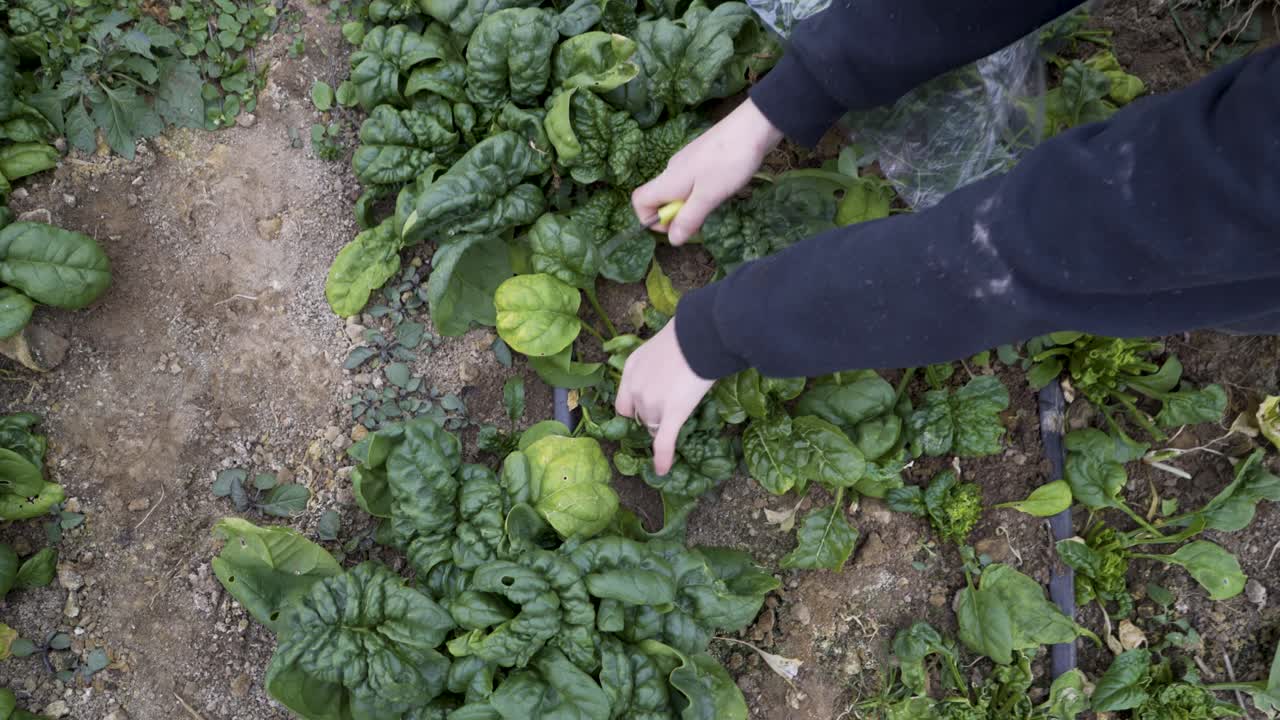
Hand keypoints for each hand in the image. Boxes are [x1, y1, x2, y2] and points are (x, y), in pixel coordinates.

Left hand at [615, 319, 714, 474]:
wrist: (699, 336)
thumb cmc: (685, 336)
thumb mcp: (659, 348)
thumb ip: (655, 367)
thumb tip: (668, 375)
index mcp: (630, 371)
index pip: (625, 404)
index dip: (636, 411)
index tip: (648, 411)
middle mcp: (635, 389)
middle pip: (642, 417)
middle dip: (655, 417)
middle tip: (674, 405)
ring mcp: (652, 404)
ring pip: (655, 427)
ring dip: (666, 425)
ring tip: (683, 409)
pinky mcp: (671, 415)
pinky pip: (664, 442)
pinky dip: (662, 458)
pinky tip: (662, 470)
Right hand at [632, 98, 782, 245]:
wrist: (753, 126)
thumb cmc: (728, 162)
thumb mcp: (708, 197)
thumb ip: (688, 219)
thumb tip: (672, 240)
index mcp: (668, 180)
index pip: (639, 201)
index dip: (650, 219)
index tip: (676, 226)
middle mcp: (671, 170)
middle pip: (660, 199)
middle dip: (677, 215)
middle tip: (703, 216)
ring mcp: (686, 163)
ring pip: (678, 191)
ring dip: (692, 204)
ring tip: (717, 200)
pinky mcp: (701, 158)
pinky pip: (692, 182)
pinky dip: (702, 192)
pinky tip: (723, 187)